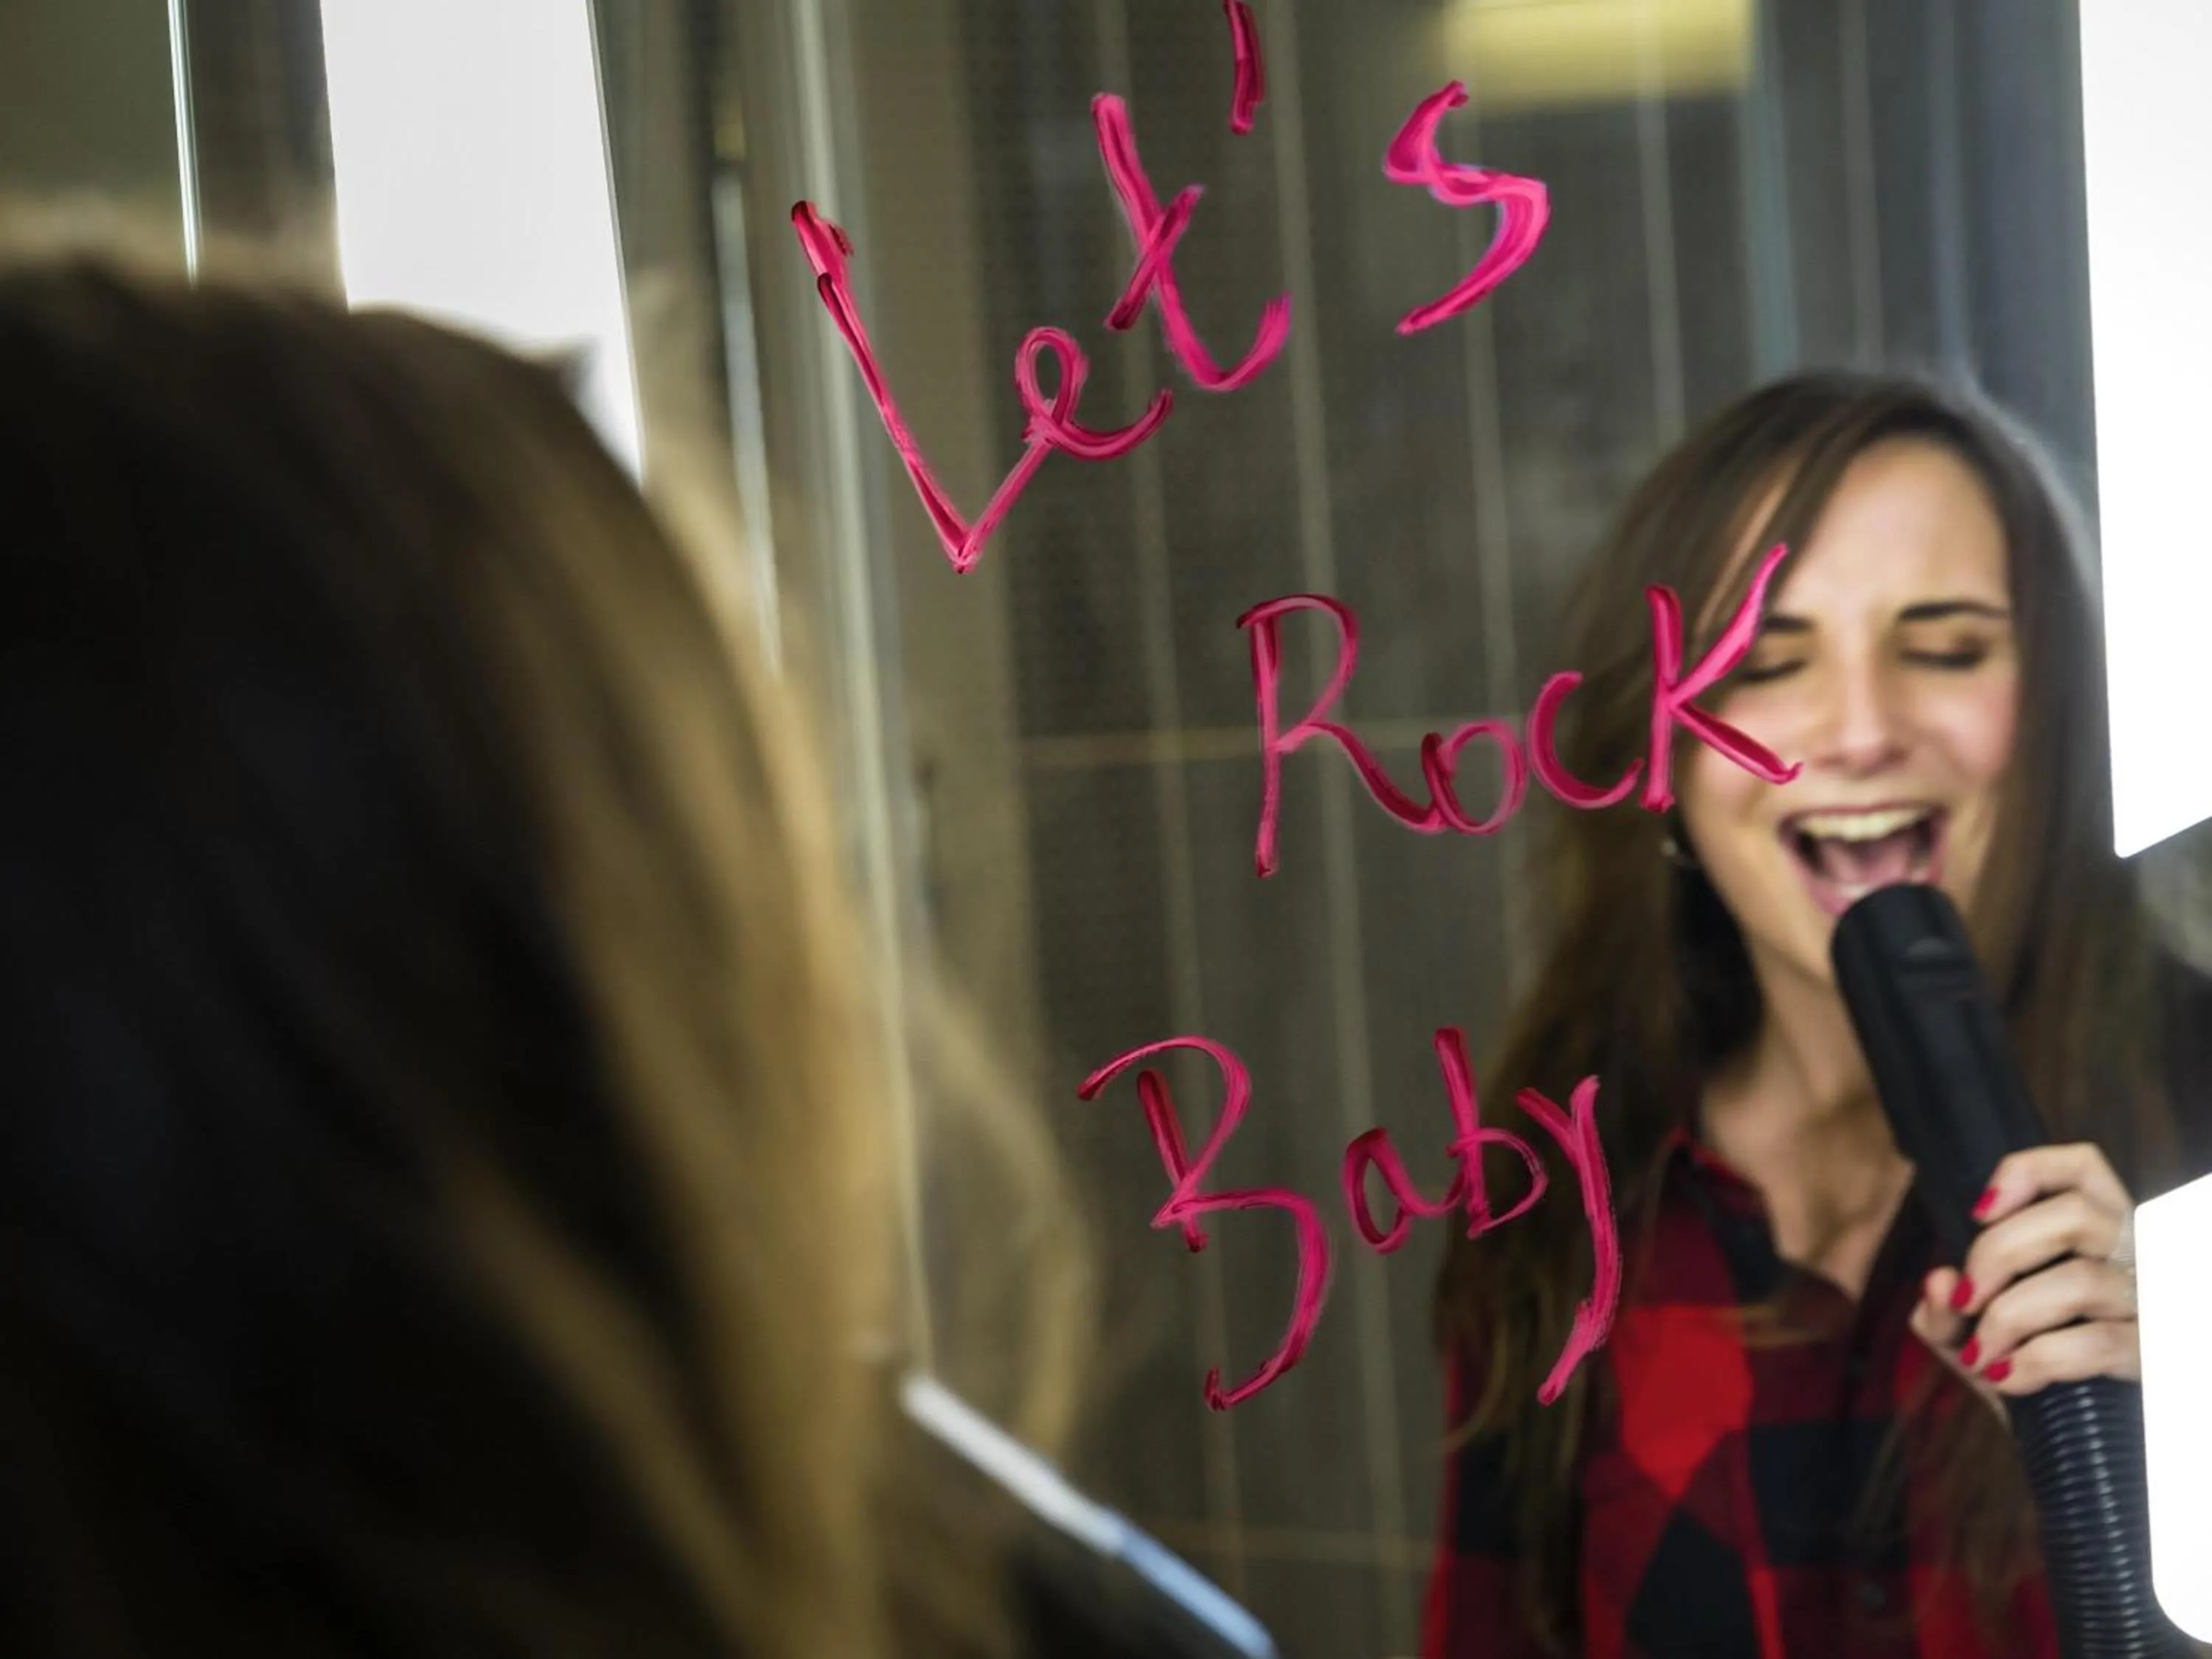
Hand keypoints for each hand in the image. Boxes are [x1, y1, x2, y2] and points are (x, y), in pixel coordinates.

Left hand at [1909, 1144, 2137, 1412]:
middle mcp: (2134, 1256)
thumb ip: (1944, 1311)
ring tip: (1981, 1354)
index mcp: (2098, 1234)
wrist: (2083, 1453)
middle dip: (1997, 1252)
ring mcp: (2150, 1304)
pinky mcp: (2155, 1355)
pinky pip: (2096, 1343)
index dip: (2028, 1172)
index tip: (1978, 1211)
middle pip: (2072, 1216)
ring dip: (2010, 1316)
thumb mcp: (1975, 1339)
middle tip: (1964, 1299)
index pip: (2082, 1168)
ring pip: (2078, 1280)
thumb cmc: (2031, 1376)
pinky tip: (2007, 1379)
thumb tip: (1939, 1282)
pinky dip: (2038, 1360)